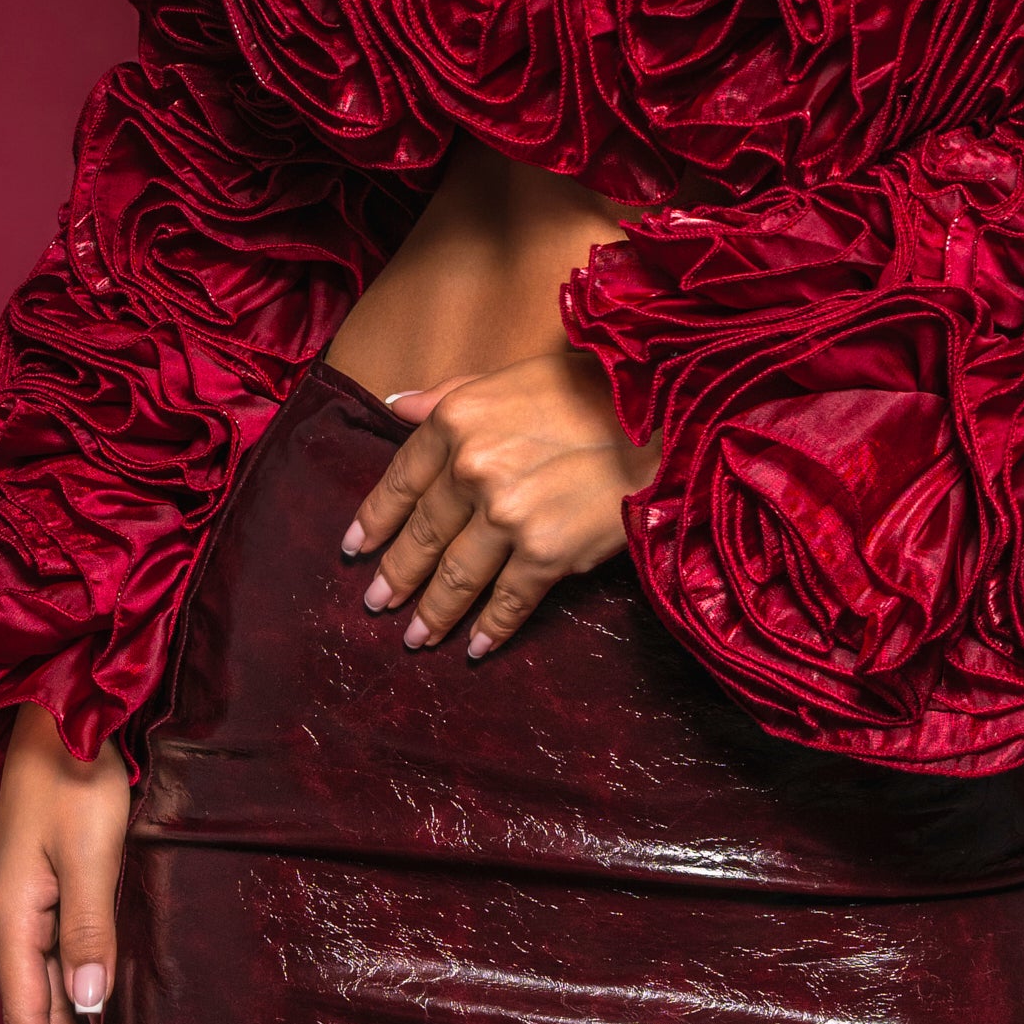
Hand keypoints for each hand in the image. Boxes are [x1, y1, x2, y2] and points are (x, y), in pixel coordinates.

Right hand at [0, 701, 130, 1023]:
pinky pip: (53, 960)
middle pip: (34, 1011)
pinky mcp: (42, 886)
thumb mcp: (91, 851)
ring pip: (44, 989)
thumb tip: (88, 1004)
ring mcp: (22, 903)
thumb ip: (90, 929)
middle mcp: (9, 918)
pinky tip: (87, 1020)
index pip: (29, 1015)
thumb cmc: (77, 775)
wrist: (59, 713)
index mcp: (12, 917)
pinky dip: (70, 1000)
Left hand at [342, 348, 659, 658]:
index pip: (400, 479)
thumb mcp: (512, 377)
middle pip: (421, 535)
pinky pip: (507, 601)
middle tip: (375, 603)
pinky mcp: (546, 553)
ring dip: (432, 614)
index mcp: (457, 420)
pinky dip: (490, 629)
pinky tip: (477, 647)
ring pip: (456, 577)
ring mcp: (506, 515)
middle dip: (395, 575)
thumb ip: (449, 393)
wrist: (668, 418)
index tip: (355, 547)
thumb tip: (393, 404)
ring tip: (416, 637)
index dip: (374, 519)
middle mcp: (472, 468)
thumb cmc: (596, 390)